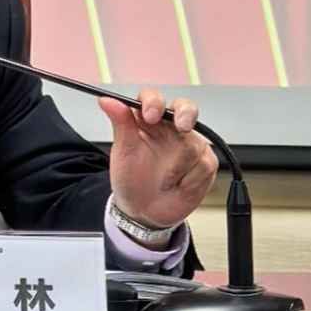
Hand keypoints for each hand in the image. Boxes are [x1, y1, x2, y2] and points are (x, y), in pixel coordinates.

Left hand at [98, 89, 217, 233]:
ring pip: (194, 143)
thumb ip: (120, 123)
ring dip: (177, 167)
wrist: (145, 212)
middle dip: (186, 115)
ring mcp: (190, 144)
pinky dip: (190, 179)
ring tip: (164, 181)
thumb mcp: (123, 152)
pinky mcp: (205, 163)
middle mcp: (170, 128)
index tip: (150, 115)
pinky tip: (179, 185)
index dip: (154, 102)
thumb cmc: (131, 180)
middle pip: (185, 108)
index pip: (152, 98)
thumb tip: (106, 100)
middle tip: (181, 127)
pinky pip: (205, 164)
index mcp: (147, 121)